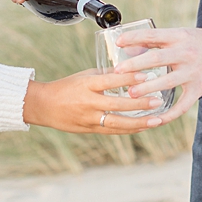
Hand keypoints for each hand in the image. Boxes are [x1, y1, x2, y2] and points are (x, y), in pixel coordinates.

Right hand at [23, 69, 164, 133]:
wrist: (44, 106)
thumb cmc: (66, 87)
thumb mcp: (85, 76)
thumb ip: (106, 75)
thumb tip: (130, 70)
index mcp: (87, 84)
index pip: (111, 81)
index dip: (129, 79)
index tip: (146, 76)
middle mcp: (89, 102)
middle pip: (118, 105)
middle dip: (139, 104)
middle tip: (158, 101)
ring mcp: (89, 119)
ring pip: (118, 123)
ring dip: (139, 122)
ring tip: (157, 120)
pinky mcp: (90, 130)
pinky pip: (113, 131)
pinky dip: (130, 129)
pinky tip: (144, 127)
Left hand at [111, 24, 201, 125]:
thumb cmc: (196, 43)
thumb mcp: (179, 35)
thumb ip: (156, 41)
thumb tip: (127, 46)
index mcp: (178, 36)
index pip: (153, 35)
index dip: (135, 38)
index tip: (118, 42)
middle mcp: (186, 53)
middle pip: (158, 58)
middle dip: (136, 65)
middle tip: (118, 71)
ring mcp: (193, 72)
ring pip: (168, 82)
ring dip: (148, 88)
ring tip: (131, 94)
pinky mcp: (198, 89)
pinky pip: (182, 105)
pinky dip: (169, 114)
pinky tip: (155, 120)